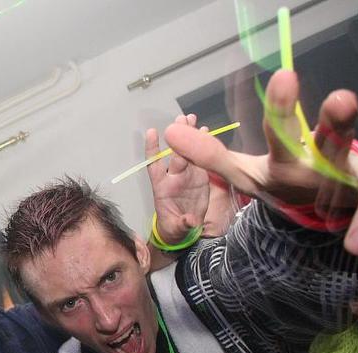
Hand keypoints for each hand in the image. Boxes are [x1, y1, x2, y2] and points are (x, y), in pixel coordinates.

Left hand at [147, 114, 209, 243]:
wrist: (184, 229)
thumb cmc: (174, 228)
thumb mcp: (176, 229)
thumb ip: (182, 224)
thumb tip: (190, 221)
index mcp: (163, 187)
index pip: (155, 165)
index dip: (153, 150)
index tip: (152, 132)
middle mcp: (174, 176)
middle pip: (175, 154)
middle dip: (178, 138)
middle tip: (181, 119)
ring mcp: (187, 174)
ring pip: (187, 151)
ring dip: (189, 135)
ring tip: (191, 117)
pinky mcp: (199, 176)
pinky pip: (200, 157)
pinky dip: (202, 144)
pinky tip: (205, 130)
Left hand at [163, 70, 357, 255]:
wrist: (324, 202)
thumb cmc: (288, 182)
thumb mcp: (248, 173)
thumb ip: (213, 155)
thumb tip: (169, 132)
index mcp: (293, 156)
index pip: (283, 131)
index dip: (283, 109)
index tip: (284, 75)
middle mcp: (330, 160)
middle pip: (335, 139)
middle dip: (337, 123)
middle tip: (342, 99)